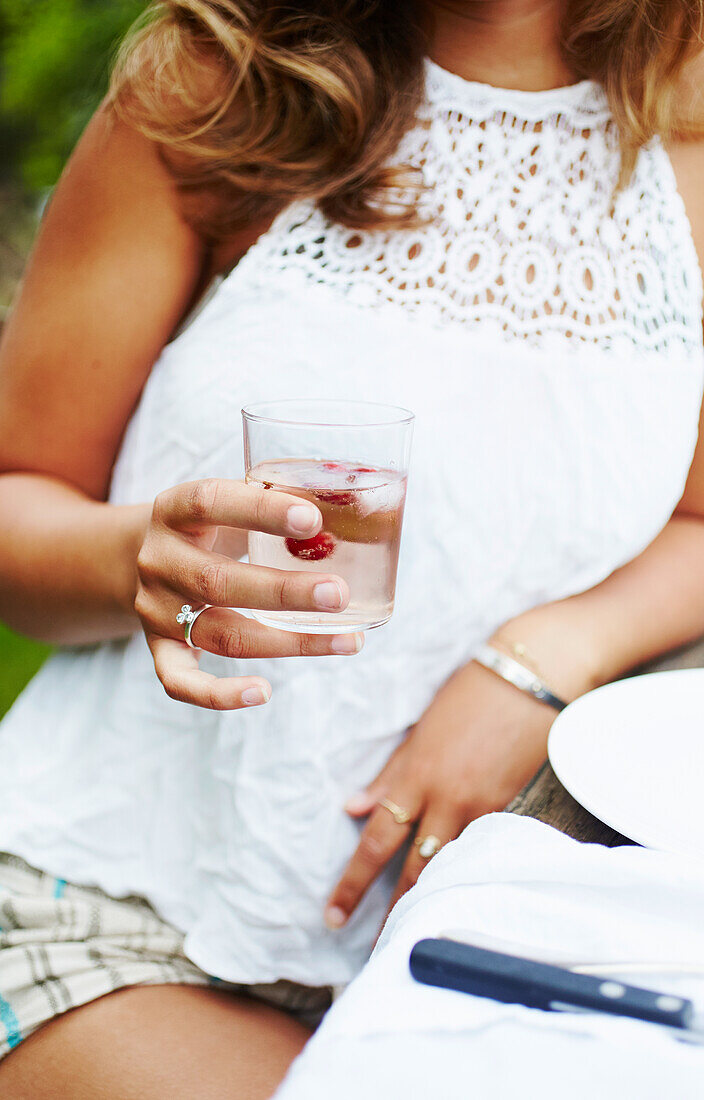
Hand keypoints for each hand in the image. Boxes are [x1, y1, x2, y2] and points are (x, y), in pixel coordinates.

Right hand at [135, 477, 362, 708]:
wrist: (145, 555)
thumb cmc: (214, 525)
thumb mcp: (234, 501)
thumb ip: (281, 503)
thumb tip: (360, 508)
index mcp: (175, 511)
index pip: (211, 503)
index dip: (260, 510)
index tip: (313, 520)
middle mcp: (159, 561)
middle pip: (218, 582)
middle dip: (285, 592)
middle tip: (339, 594)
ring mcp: (155, 609)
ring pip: (221, 634)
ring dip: (287, 642)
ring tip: (347, 640)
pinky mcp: (159, 648)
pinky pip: (180, 682)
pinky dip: (220, 695)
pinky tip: (263, 693)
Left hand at [325, 661, 557, 928]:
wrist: (530, 676)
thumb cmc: (470, 692)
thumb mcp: (420, 730)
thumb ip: (390, 773)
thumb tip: (353, 807)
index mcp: (415, 775)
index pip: (375, 841)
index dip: (353, 883)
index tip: (334, 915)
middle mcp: (445, 798)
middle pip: (412, 869)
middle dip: (392, 912)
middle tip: (375, 950)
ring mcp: (483, 806)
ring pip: (450, 866)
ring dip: (432, 899)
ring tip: (415, 933)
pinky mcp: (514, 807)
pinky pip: (486, 848)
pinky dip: (471, 871)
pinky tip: (464, 895)